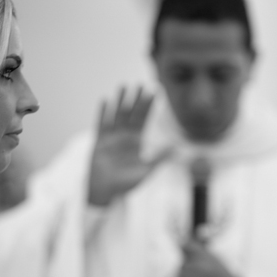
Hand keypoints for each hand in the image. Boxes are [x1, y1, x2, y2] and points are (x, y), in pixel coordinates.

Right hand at [88, 87, 170, 205]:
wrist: (106, 191)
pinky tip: (106, 100)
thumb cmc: (126, 183)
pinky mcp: (99, 142)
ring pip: (117, 115)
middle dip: (136, 100)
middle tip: (141, 84)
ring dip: (120, 101)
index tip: (155, 91)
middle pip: (131, 113)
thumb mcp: (147, 170)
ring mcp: (111, 137)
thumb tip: (177, 148)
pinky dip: (103, 113)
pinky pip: (101, 125)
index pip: (144, 119)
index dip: (149, 105)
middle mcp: (124, 135)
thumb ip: (160, 158)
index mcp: (136, 140)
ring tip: (124, 86)